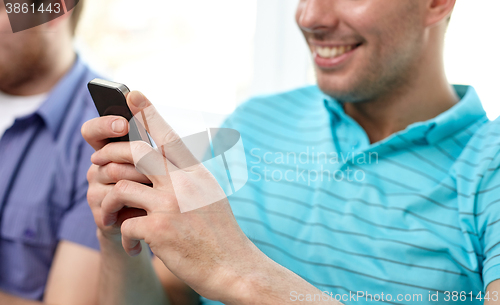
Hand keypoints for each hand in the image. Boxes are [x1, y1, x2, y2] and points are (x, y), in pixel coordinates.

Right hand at [82, 112, 149, 242]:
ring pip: (116, 179)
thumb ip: (156, 145)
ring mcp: (95, 190)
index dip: (104, 125)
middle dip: (139, 163)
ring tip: (161, 193)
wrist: (152, 229)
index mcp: (111, 150)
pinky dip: (138, 206)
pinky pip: (116, 204)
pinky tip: (151, 210)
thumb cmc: (159, 190)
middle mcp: (98, 167)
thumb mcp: (161, 165)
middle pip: (111, 156)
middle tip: (158, 172)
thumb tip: (160, 122)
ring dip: (143, 186)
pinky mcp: (100, 213)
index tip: (123, 123)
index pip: (94, 131)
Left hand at [86, 92, 265, 302]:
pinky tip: (133, 247)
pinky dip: (123, 236)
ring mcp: (171, 204)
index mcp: (197, 173)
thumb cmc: (220, 235)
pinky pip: (124, 223)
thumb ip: (189, 178)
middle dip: (109, 153)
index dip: (148, 113)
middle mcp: (184, 182)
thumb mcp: (211, 196)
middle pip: (135, 153)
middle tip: (97, 160)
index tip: (132, 95)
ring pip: (120, 185)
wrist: (234, 268)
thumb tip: (163, 163)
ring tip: (107, 213)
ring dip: (106, 200)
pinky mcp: (159, 229)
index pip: (168, 136)